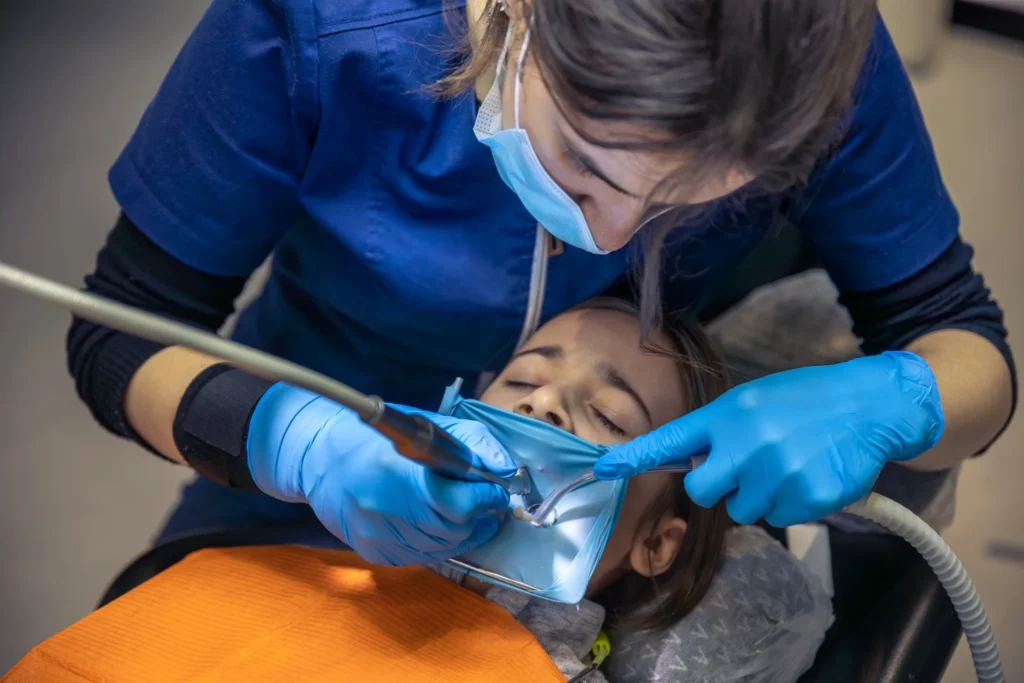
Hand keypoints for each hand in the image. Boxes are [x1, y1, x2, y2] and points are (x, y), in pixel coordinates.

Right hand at [246, 383, 516, 564]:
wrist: (316, 457)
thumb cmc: (373, 437)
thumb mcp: (425, 425)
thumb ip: (471, 444)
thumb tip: (506, 470)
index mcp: (397, 472)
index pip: (456, 503)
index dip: (485, 499)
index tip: (496, 490)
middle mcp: (383, 508)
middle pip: (452, 529)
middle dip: (479, 517)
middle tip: (490, 503)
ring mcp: (376, 535)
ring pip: (441, 548)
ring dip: (464, 533)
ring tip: (470, 515)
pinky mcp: (373, 551)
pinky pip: (421, 557)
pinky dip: (440, 544)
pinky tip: (441, 526)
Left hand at [594, 352, 943, 526]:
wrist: (871, 405)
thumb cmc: (804, 401)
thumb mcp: (753, 402)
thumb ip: (718, 431)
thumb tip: (688, 465)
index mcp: (729, 414)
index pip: (672, 439)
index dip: (635, 456)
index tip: (603, 467)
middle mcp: (748, 443)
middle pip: (703, 492)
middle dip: (719, 486)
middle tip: (748, 466)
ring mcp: (779, 472)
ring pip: (744, 510)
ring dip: (761, 494)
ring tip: (789, 463)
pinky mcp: (809, 497)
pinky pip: (781, 516)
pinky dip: (793, 503)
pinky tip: (811, 474)